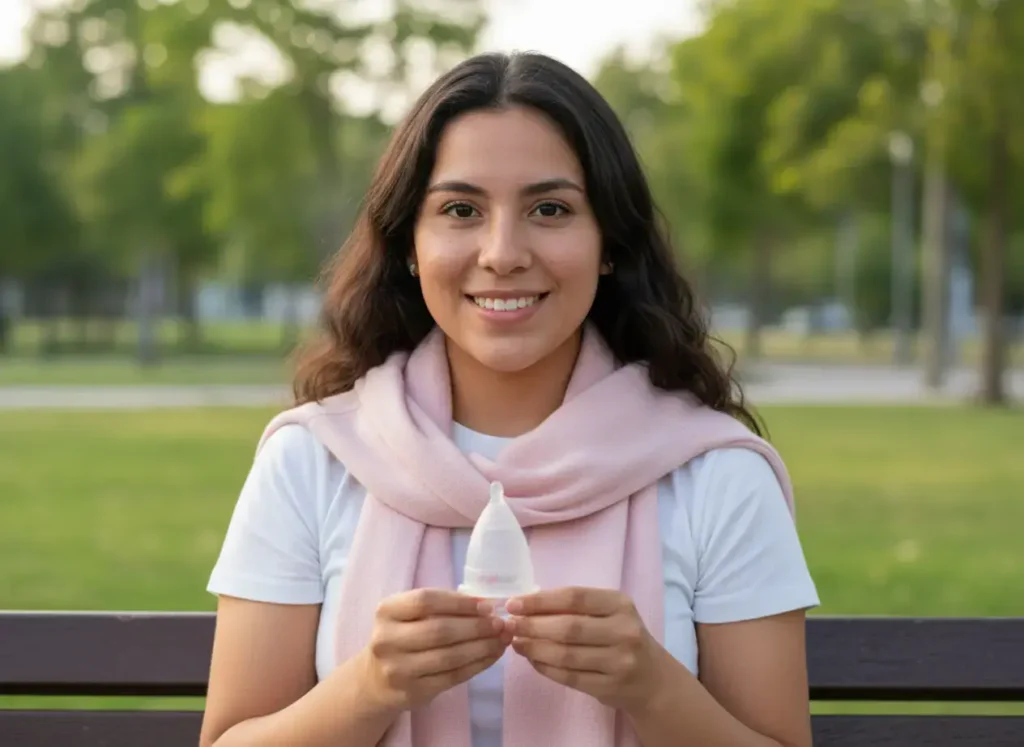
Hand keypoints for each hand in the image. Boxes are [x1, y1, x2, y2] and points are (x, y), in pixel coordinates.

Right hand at [359, 588, 511, 711]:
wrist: (376, 681)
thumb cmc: (402, 637)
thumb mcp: (408, 615)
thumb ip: (440, 607)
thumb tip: (485, 606)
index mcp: (386, 612)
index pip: (426, 601)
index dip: (460, 602)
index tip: (486, 605)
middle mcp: (387, 640)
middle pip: (440, 630)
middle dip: (476, 627)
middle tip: (501, 624)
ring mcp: (398, 669)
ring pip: (450, 657)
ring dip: (482, 647)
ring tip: (502, 640)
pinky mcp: (413, 692)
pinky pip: (453, 677)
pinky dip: (477, 666)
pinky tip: (492, 656)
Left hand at [505, 587, 665, 711]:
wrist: (652, 679)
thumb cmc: (621, 636)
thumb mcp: (608, 613)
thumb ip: (574, 606)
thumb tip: (526, 604)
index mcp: (620, 604)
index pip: (574, 597)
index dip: (540, 601)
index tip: (514, 604)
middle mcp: (624, 631)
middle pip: (568, 627)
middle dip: (533, 626)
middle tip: (510, 626)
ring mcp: (619, 662)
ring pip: (566, 655)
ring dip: (535, 649)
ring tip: (517, 643)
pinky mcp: (610, 687)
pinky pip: (569, 677)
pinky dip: (545, 668)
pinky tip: (533, 660)